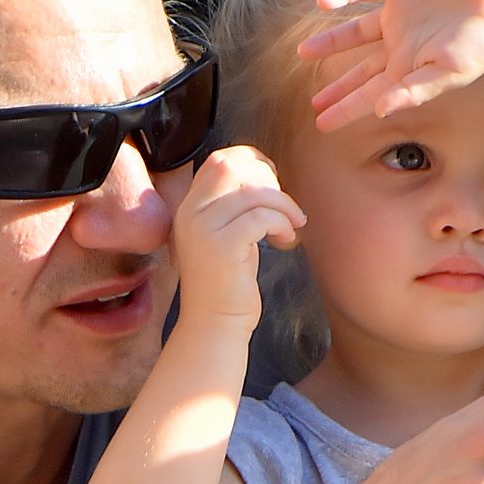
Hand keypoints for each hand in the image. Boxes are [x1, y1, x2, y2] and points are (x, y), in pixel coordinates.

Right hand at [173, 145, 304, 327]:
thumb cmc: (228, 282)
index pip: (218, 161)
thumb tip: (266, 175)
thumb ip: (234, 205)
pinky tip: (286, 240)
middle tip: (285, 206)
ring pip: (251, 191)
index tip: (273, 182)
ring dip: (282, 203)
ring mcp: (203, 229)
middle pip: (232, 167)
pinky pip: (260, 217)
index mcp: (190, 207)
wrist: (215, 323)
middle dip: (268, 180)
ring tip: (293, 224)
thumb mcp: (226, 234)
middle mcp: (190, 213)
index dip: (251, 161)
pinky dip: (281, 222)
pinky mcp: (222, 247)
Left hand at [299, 0, 483, 129]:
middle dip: (337, 87)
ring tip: (305, 52)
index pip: (369, 94)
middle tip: (314, 104)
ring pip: (355, 30)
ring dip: (331, 41)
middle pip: (359, 68)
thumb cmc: (482, 45)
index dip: (346, 108)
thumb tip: (379, 111)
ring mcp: (398, 14)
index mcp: (408, 70)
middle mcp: (399, 44)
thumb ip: (412, 92)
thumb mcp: (448, 75)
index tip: (322, 124)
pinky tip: (324, 4)